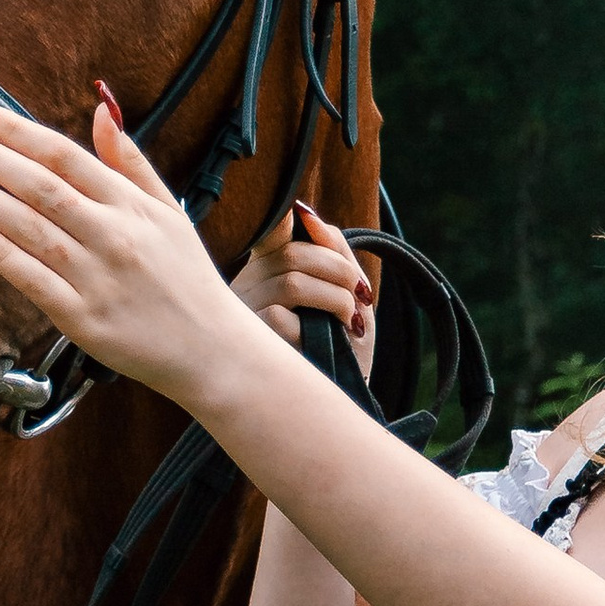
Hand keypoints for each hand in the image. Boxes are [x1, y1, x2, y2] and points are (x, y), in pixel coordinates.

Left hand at [0, 91, 278, 408]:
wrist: (212, 352)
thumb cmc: (186, 278)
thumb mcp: (169, 209)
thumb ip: (128, 160)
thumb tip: (100, 106)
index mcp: (130, 204)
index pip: (60, 153)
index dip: (10, 127)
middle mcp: (112, 235)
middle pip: (37, 183)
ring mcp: (95, 277)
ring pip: (27, 225)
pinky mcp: (81, 320)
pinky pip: (30, 278)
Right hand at [234, 198, 375, 369]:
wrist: (346, 392)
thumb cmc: (342, 342)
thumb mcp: (346, 289)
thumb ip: (332, 249)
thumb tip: (305, 213)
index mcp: (267, 268)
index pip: (275, 230)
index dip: (295, 224)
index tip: (312, 228)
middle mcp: (247, 285)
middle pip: (293, 254)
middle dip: (340, 270)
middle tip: (360, 297)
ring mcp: (243, 313)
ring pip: (291, 281)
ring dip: (336, 297)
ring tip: (349, 320)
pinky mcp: (248, 341)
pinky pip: (281, 314)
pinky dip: (319, 322)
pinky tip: (330, 338)